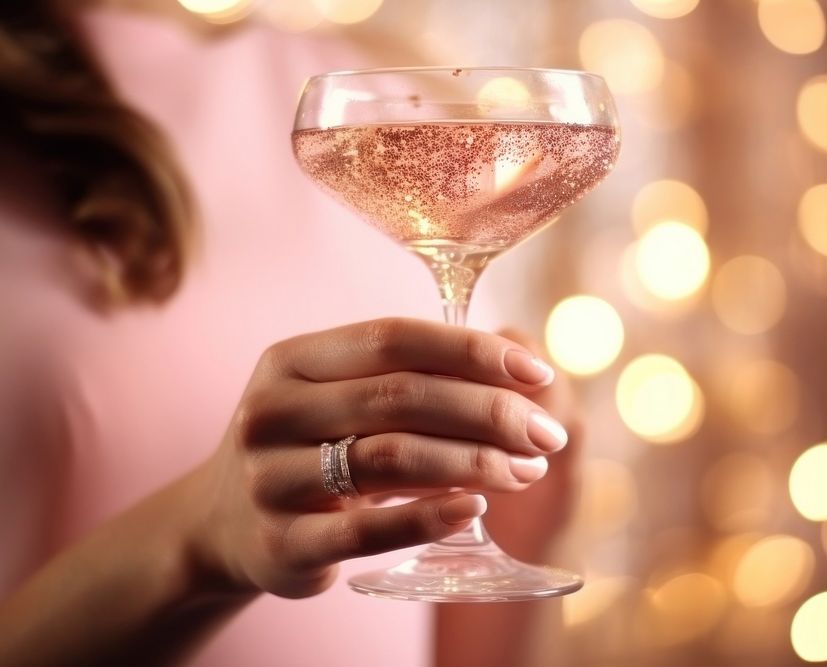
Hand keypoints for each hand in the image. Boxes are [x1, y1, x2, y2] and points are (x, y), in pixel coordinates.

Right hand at [185, 318, 566, 598]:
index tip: (537, 372)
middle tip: (545, 435)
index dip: (472, 351)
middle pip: (401, 396)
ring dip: (474, 462)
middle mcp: (273, 411)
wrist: (220, 525)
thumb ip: (408, 379)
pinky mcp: (281, 544)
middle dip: (489, 411)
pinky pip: (366, 531)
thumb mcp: (336, 398)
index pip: (394, 338)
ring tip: (527, 470)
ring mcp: (270, 479)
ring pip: (391, 457)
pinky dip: (429, 515)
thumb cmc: (305, 447)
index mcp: (291, 360)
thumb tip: (517, 375)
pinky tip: (476, 506)